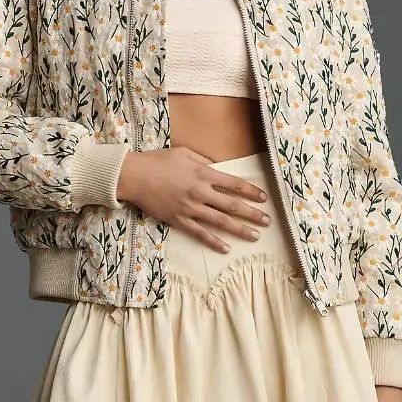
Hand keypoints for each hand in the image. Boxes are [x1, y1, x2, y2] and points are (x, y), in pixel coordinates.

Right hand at [116, 146, 270, 251]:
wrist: (134, 176)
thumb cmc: (157, 161)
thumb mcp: (184, 153)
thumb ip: (203, 161)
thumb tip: (218, 167)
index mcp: (203, 173)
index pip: (233, 184)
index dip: (250, 191)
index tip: (263, 198)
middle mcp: (200, 192)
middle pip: (231, 205)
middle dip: (252, 213)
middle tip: (267, 221)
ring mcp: (190, 208)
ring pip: (220, 221)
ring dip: (240, 229)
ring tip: (255, 235)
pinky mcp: (178, 220)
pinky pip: (200, 233)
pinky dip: (214, 242)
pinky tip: (226, 248)